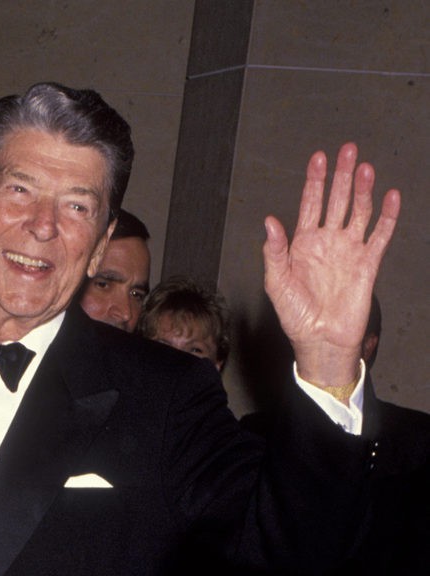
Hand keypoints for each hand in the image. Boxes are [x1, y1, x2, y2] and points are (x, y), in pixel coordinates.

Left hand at [263, 144, 400, 386]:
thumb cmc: (296, 317)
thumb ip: (274, 252)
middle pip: (337, 200)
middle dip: (342, 175)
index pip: (311, 204)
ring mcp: (349, 251)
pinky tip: (391, 196)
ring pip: (359, 211)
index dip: (315, 181)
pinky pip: (380, 235)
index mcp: (304, 244)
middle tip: (348, 150)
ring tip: (365, 168)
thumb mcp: (277, 284)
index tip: (319, 157)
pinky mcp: (368, 263)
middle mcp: (328, 242)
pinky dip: (387, 216)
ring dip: (363, 190)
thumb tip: (269, 222)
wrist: (320, 342)